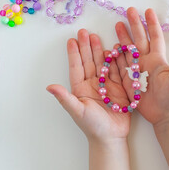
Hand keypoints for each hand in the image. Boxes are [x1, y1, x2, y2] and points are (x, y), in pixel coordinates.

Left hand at [47, 29, 130, 143]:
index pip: (76, 67)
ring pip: (102, 64)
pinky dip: (115, 61)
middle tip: (84, 32)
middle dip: (86, 47)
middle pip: (89, 62)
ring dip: (99, 51)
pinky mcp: (119, 89)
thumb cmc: (92, 126)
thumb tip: (49, 86)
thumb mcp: (77, 110)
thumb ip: (65, 97)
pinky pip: (116, 71)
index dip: (74, 54)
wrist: (111, 137)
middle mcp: (92, 85)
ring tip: (97, 37)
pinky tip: (114, 50)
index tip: (71, 40)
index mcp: (80, 89)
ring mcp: (106, 86)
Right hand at [114, 8, 168, 128]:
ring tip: (117, 25)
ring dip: (123, 38)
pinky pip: (121, 66)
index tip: (147, 10)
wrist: (164, 115)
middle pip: (139, 40)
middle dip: (134, 25)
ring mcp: (137, 72)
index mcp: (157, 60)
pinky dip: (116, 57)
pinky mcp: (130, 82)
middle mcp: (147, 63)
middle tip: (128, 10)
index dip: (151, 24)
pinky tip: (111, 49)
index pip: (154, 37)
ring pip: (129, 51)